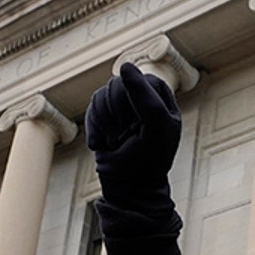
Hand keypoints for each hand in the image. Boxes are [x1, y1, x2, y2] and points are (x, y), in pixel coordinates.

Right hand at [84, 61, 182, 237]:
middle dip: (118, 114)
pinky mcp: (104, 114)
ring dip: (106, 123)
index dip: (136, 103)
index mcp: (162, 97)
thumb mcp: (155, 128)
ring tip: (117, 141)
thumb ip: (144, 96)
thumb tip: (124, 66)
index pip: (142, 81)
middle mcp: (142, 97)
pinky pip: (92, 106)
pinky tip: (104, 143)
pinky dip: (95, 127)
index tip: (140, 126)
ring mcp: (122, 104)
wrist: (128, 189)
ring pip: (102, 95)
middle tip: (127, 137)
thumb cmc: (149, 161)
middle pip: (118, 85)